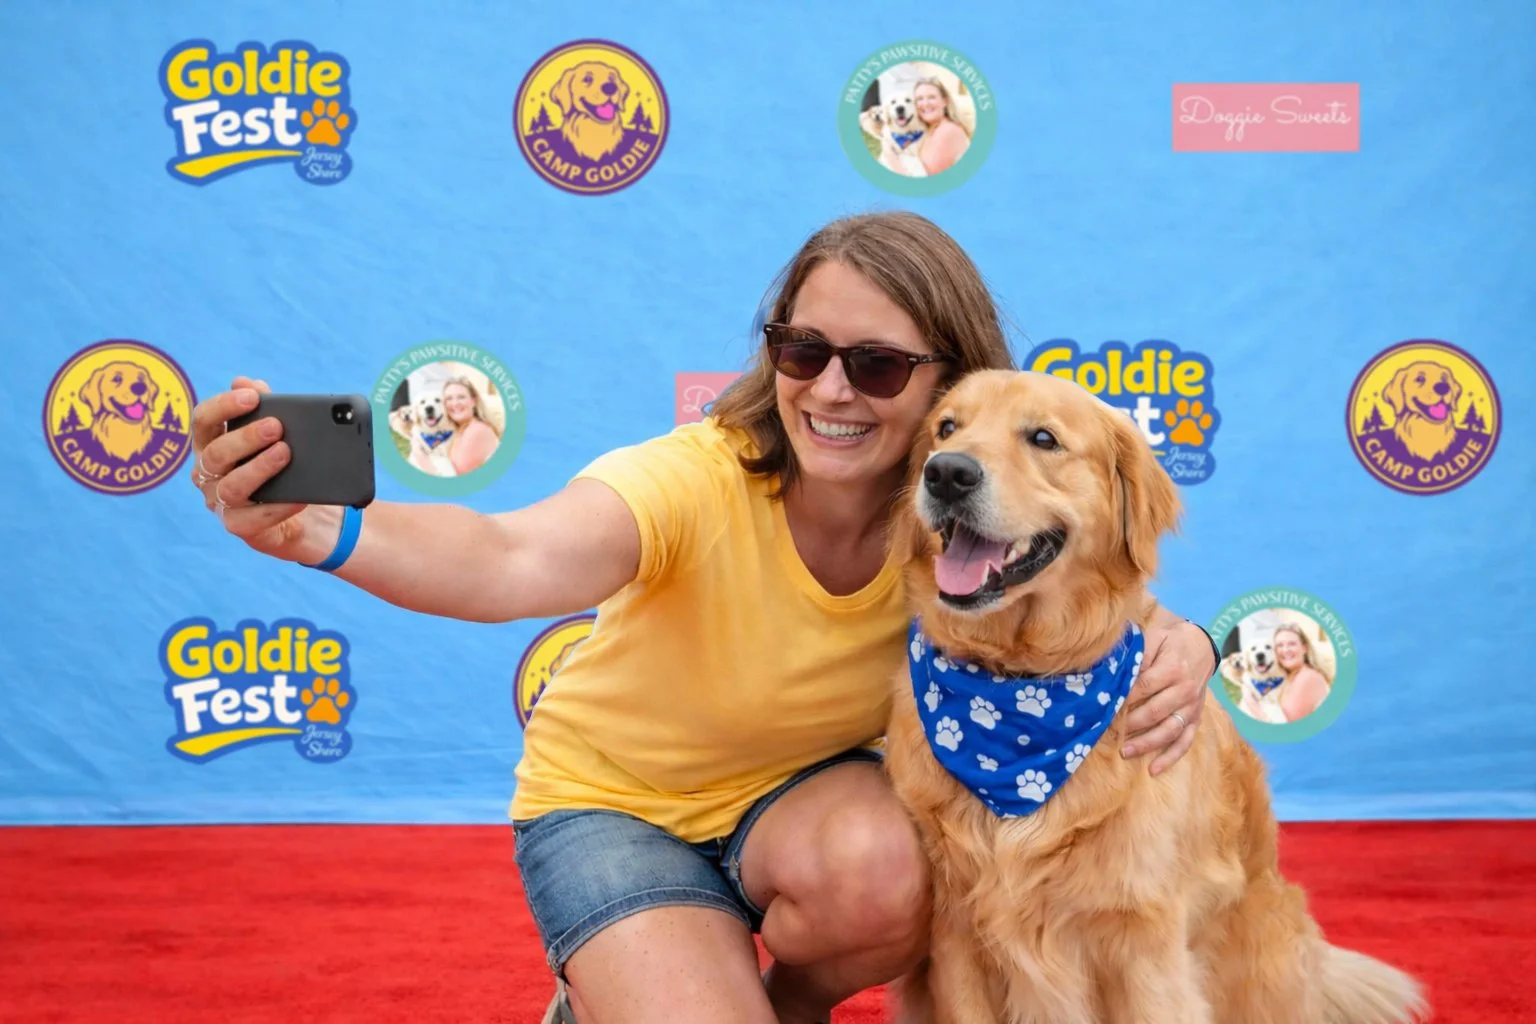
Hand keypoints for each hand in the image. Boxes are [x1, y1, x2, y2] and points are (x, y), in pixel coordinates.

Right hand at [188, 376, 338, 562]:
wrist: (306, 514)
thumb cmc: (284, 468)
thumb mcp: (279, 436)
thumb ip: (267, 409)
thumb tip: (250, 381)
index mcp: (213, 444)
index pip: (204, 421)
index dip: (223, 406)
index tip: (253, 395)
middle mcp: (209, 474)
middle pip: (217, 453)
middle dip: (245, 437)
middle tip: (276, 426)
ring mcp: (221, 503)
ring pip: (232, 486)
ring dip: (259, 468)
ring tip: (285, 453)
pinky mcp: (240, 527)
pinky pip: (254, 519)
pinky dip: (278, 507)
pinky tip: (299, 497)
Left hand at [1119, 621, 1215, 775]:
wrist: (1201, 645)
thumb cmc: (1170, 642)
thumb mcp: (1154, 638)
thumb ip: (1139, 654)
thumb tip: (1120, 672)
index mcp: (1173, 669)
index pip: (1143, 687)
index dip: (1123, 699)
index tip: (1104, 708)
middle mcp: (1185, 690)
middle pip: (1154, 712)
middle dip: (1129, 724)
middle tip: (1107, 732)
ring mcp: (1192, 707)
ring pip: (1169, 731)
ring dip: (1146, 744)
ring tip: (1124, 752)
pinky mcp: (1196, 718)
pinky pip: (1186, 741)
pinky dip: (1171, 757)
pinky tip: (1153, 769)